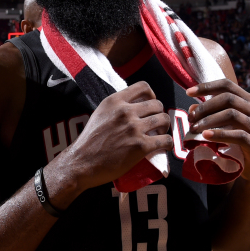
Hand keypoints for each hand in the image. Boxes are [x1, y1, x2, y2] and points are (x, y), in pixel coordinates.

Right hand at [57, 81, 171, 191]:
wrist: (81, 163)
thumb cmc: (88, 142)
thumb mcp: (99, 114)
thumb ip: (116, 108)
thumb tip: (134, 107)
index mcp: (114, 101)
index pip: (143, 87)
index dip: (152, 95)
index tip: (150, 105)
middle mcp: (125, 111)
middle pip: (157, 104)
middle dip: (159, 114)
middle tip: (155, 125)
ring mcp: (134, 128)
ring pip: (164, 120)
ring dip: (165, 128)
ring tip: (159, 135)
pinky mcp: (140, 146)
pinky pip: (166, 140)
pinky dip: (168, 143)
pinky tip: (164, 147)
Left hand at [186, 79, 249, 181]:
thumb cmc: (237, 141)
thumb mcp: (224, 124)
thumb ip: (211, 113)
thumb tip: (192, 108)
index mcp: (248, 101)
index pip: (227, 85)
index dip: (206, 87)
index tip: (188, 92)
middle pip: (228, 99)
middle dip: (205, 107)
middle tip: (190, 118)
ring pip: (232, 114)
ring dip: (209, 120)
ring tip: (194, 128)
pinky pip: (238, 135)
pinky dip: (220, 134)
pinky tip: (206, 136)